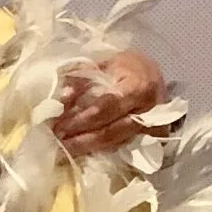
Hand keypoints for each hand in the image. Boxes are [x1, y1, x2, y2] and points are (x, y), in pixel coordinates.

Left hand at [51, 50, 168, 154]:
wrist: (154, 75)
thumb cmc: (127, 67)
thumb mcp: (106, 62)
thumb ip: (83, 77)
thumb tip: (62, 97)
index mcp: (137, 86)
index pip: (105, 107)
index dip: (81, 119)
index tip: (59, 125)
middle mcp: (147, 111)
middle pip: (110, 132)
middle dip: (81, 139)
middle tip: (58, 141)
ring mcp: (150, 128)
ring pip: (115, 143)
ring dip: (87, 147)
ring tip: (64, 147)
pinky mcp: (148, 139)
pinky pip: (121, 147)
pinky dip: (99, 149)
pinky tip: (81, 149)